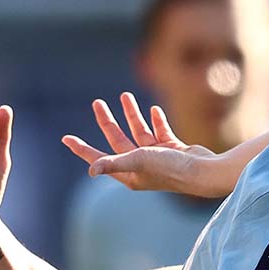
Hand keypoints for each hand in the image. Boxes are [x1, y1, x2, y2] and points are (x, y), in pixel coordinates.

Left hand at [61, 92, 219, 195]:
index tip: (66, 139)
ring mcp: (157, 158)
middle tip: (97, 103)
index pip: (99, 159)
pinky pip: (161, 132)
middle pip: (118, 140)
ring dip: (132, 114)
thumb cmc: (169, 169)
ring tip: (125, 95)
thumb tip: (90, 170)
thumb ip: (113, 163)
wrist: (203, 171)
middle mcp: (141, 167)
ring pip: (139, 132)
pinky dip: (156, 121)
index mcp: (129, 174)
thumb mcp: (137, 162)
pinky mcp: (173, 151)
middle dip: (107, 122)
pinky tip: (154, 110)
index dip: (82, 149)